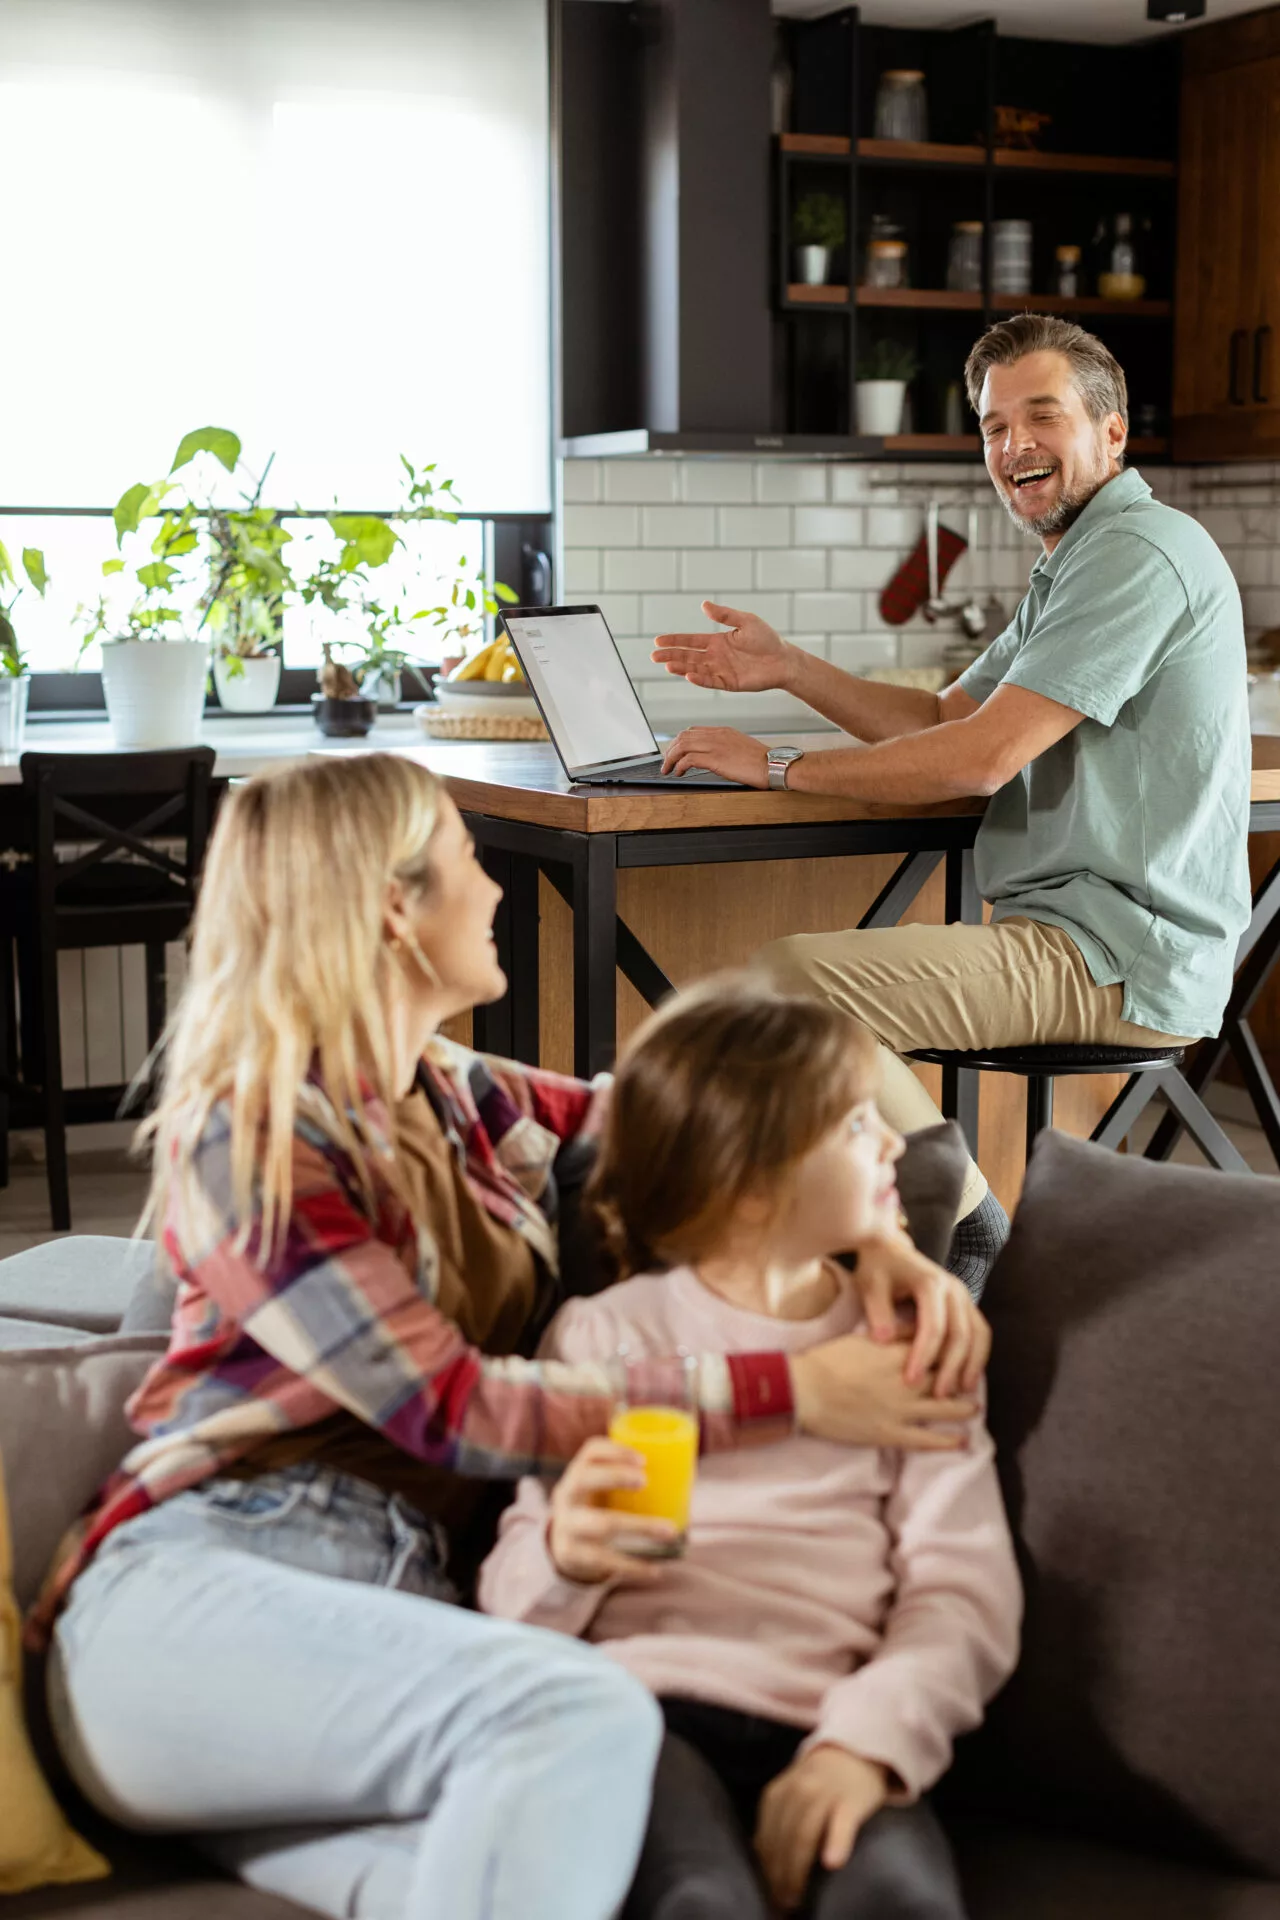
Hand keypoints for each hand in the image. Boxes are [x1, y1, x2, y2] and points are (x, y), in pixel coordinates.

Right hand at [547, 1438, 676, 1584]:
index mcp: (577, 1474)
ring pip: (601, 1523)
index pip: (591, 1452)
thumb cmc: (596, 1510)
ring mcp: (567, 1526)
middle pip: (584, 1479)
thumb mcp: (600, 1491)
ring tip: (669, 1531)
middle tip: (645, 1480)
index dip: (615, 1451)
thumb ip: (627, 1483)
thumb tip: (686, 1478)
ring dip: (638, 1526)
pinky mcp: (572, 1555)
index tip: (643, 1459)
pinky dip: (632, 1566)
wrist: (563, 1548)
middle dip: (615, 1476)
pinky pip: (604, 1560)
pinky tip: (655, 1570)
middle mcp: (567, 1496)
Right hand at [651, 601, 794, 693]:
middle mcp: (716, 657)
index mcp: (717, 641)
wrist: (784, 659)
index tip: (658, 640)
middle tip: (654, 656)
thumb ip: (724, 615)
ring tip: (667, 665)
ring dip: (681, 667)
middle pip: (688, 656)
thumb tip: (704, 605)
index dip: (674, 641)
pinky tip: (688, 675)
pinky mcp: (730, 683)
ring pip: (696, 669)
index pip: (690, 641)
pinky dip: (700, 680)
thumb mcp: (745, 621)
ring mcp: (721, 671)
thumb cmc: (767, 639)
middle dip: (671, 655)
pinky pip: (711, 681)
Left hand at [659, 727, 768, 785]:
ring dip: (671, 758)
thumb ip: (726, 749)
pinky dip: (680, 766)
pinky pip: (689, 759)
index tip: (675, 753)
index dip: (680, 742)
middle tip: (667, 763)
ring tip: (668, 770)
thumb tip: (714, 759)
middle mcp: (717, 735)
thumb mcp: (741, 748)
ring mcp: (716, 745)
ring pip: (682, 745)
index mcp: (723, 731)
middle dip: (671, 750)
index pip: (693, 731)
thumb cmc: (762, 761)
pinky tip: (679, 773)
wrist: (774, 765)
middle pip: (683, 736)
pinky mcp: (716, 758)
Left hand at [754, 1747, 887, 1911]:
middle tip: (782, 1904)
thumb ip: (777, 1822)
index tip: (768, 1896)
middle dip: (779, 1876)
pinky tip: (832, 1863)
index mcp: (777, 1794)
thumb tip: (759, 1860)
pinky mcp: (852, 1801)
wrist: (855, 1751)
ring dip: (797, 1869)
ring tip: (796, 1897)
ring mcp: (825, 1795)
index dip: (765, 1870)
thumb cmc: (820, 1783)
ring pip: (804, 1835)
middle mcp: (797, 1792)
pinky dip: (837, 1842)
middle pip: (783, 1840)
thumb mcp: (791, 1796)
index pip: (766, 1839)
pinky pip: (842, 1823)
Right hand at [790, 1334, 975, 1450]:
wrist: (805, 1391)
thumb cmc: (828, 1360)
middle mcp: (906, 1382)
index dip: (951, 1353)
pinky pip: (927, 1440)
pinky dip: (948, 1441)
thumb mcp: (863, 1337)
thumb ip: (893, 1333)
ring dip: (963, 1409)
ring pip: (944, 1409)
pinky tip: (963, 1441)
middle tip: (974, 1380)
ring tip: (975, 1409)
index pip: (936, 1351)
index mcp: (898, 1355)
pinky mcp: (891, 1433)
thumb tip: (917, 1326)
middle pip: (945, 1379)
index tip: (960, 1353)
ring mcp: (901, 1410)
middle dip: (961, 1379)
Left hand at [850, 1229, 990, 1397]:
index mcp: (930, 1282)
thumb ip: (877, 1310)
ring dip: (972, 1364)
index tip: (911, 1380)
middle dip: (951, 1367)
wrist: (890, 1248)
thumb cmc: (877, 1269)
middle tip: (939, 1395)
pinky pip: (980, 1331)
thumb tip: (883, 1340)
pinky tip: (967, 1377)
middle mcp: (953, 1288)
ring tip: (961, 1392)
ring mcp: (964, 1295)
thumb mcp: (870, 1284)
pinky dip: (977, 1355)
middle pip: (961, 1333)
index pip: (933, 1326)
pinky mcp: (966, 1303)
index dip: (924, 1356)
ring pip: (978, 1334)